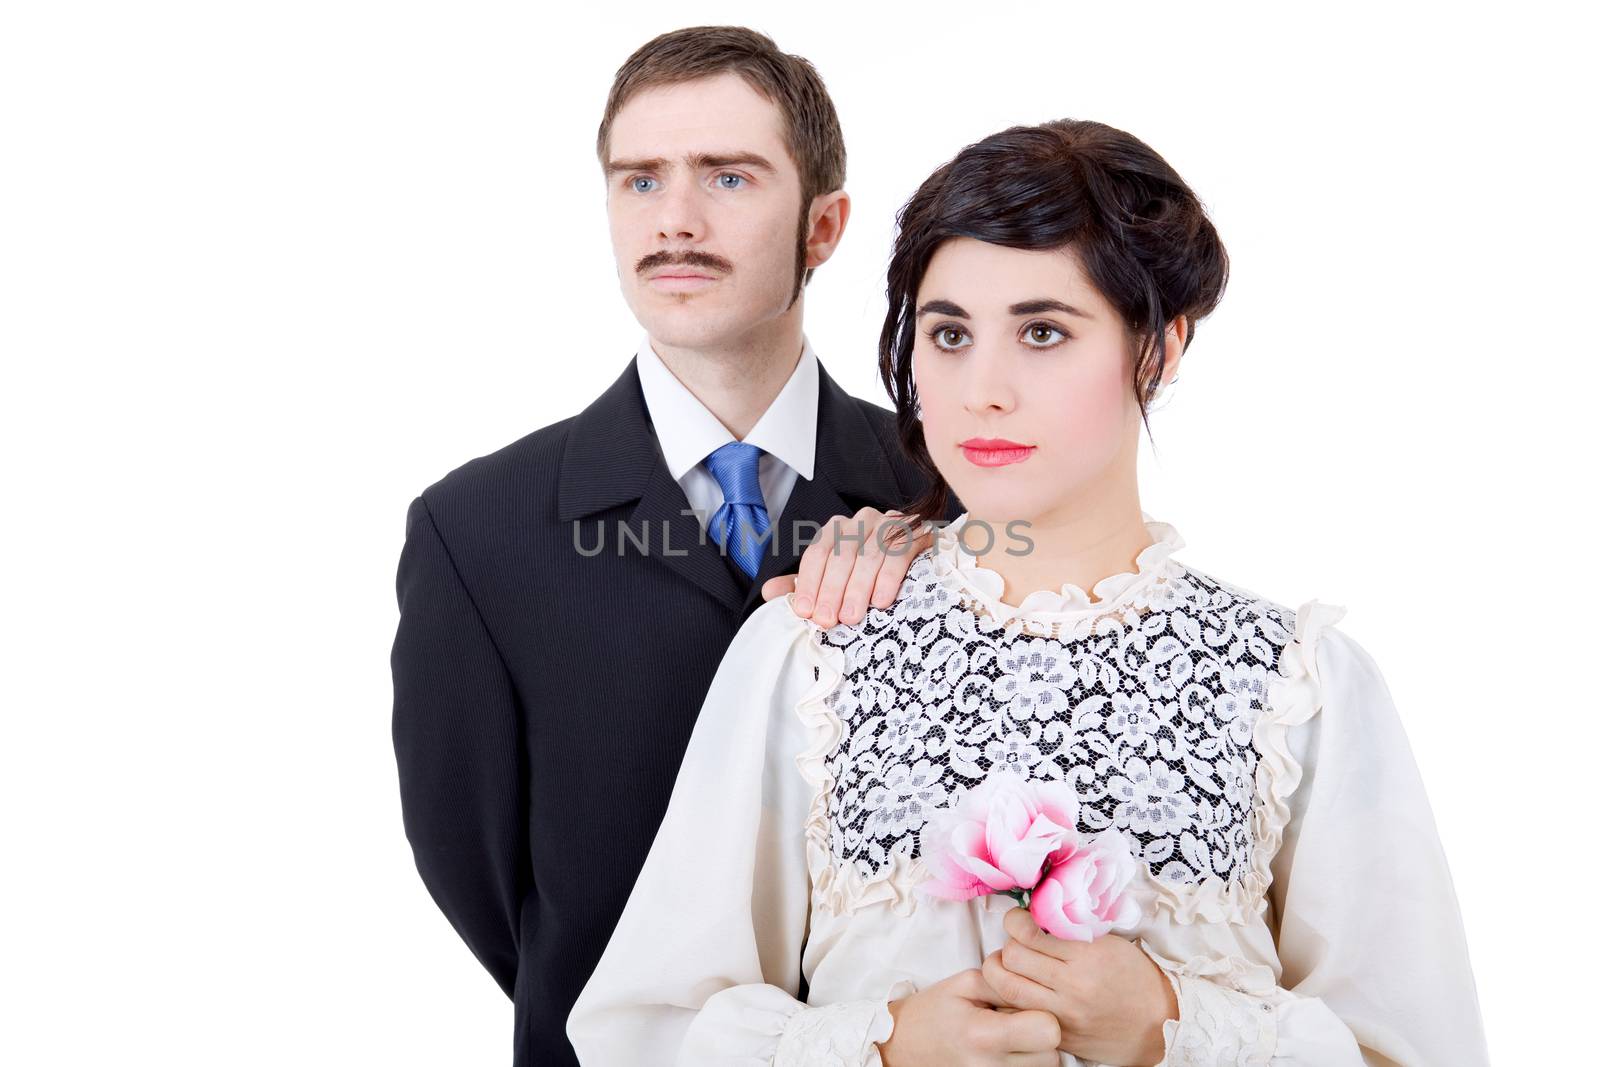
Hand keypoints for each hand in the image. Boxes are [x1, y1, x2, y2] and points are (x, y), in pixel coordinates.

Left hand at [759, 507, 932, 627]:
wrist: (914, 554)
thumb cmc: (866, 572)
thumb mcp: (831, 578)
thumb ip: (802, 585)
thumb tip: (768, 593)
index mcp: (836, 530)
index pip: (817, 554)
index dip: (809, 584)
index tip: (805, 612)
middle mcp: (860, 522)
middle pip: (841, 556)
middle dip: (832, 591)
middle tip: (827, 621)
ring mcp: (888, 525)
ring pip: (868, 556)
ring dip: (857, 589)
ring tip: (851, 618)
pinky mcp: (913, 533)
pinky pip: (898, 555)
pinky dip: (888, 579)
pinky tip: (881, 601)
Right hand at [876, 968, 1060, 1066]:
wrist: (901, 1045)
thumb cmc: (933, 1011)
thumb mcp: (966, 984)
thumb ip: (1007, 984)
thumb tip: (1039, 987)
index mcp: (984, 1035)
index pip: (1048, 1031)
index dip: (1043, 1015)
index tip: (1025, 1008)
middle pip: (1053, 1055)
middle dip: (1042, 1036)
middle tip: (1016, 1023)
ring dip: (1036, 1053)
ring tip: (1009, 1037)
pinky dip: (1023, 1063)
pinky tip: (1005, 1050)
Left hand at [981, 908, 1177, 1066]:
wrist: (1160, 1023)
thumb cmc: (1135, 977)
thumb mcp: (1108, 943)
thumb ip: (1070, 931)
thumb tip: (1034, 918)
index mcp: (1086, 958)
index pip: (1028, 934)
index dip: (1014, 922)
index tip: (1017, 920)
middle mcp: (1072, 987)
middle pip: (1011, 961)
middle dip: (1005, 947)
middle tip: (1013, 944)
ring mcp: (1063, 1015)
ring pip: (1007, 990)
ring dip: (999, 974)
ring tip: (1008, 967)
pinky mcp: (1059, 1035)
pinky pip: (1019, 1014)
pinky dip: (1010, 1000)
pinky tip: (1020, 990)